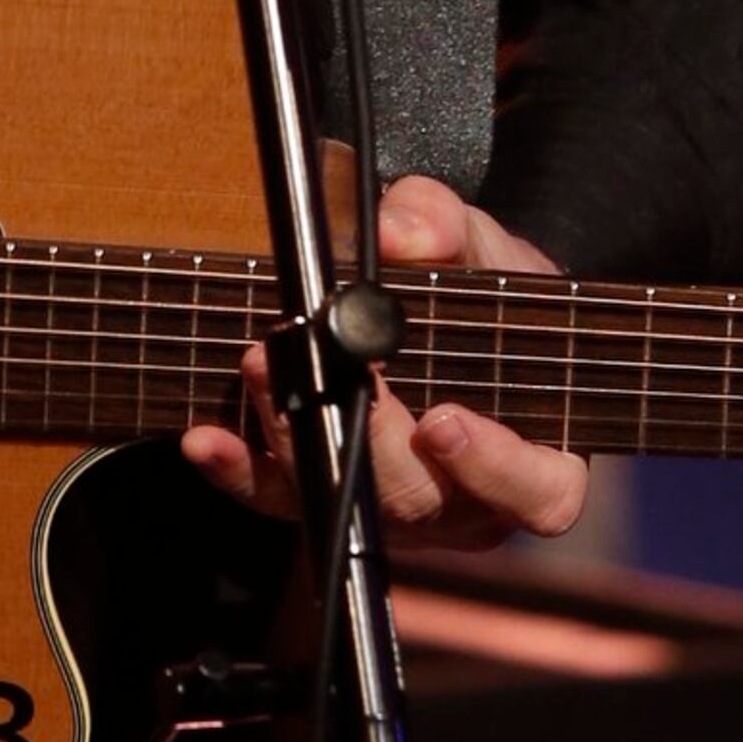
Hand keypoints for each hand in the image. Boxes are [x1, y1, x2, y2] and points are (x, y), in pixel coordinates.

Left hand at [182, 175, 588, 558]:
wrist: (438, 314)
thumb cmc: (482, 292)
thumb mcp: (482, 247)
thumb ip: (449, 229)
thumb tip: (405, 234)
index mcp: (531, 459)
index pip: (535, 492)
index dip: (496, 467)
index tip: (443, 422)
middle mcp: (463, 503)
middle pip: (420, 499)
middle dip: (370, 438)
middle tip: (330, 370)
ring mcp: (389, 512)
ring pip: (344, 502)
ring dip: (293, 440)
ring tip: (262, 369)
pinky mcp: (320, 501)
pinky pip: (279, 501)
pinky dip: (239, 470)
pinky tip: (206, 439)